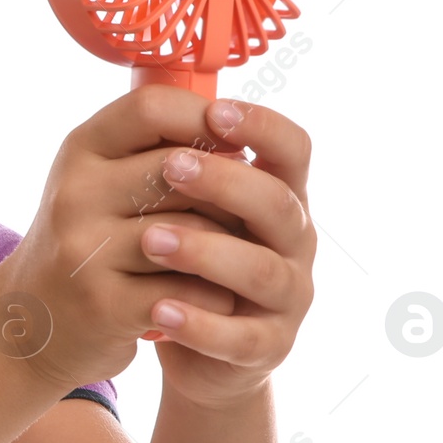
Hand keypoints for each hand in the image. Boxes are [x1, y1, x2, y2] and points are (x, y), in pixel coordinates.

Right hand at [0, 86, 248, 393]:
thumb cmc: (87, 243)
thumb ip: (153, 152)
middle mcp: (75, 194)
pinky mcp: (104, 304)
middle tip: (246, 211)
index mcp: (80, 151)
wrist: (30, 324)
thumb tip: (239, 132)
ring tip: (233, 256)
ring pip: (193, 231)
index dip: (206, 118)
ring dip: (229, 246)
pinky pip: (190, 289)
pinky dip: (215, 297)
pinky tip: (210, 298)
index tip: (235, 142)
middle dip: (228, 191)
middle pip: (180, 170)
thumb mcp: (100, 183)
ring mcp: (85, 249)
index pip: (151, 107)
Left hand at [137, 96, 315, 408]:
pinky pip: (241, 337)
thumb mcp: (194, 206)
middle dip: (225, 182)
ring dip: (205, 251)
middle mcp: (294, 242)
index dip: (262, 127)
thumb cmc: (191, 259)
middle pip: (278, 204)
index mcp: (278, 194)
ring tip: (149, 240)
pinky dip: (200, 324)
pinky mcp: (267, 346)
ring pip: (261, 271)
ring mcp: (287, 297)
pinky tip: (159, 310)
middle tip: (171, 166)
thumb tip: (150, 96)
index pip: (293, 149)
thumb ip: (186, 159)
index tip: (217, 112)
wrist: (197, 345)